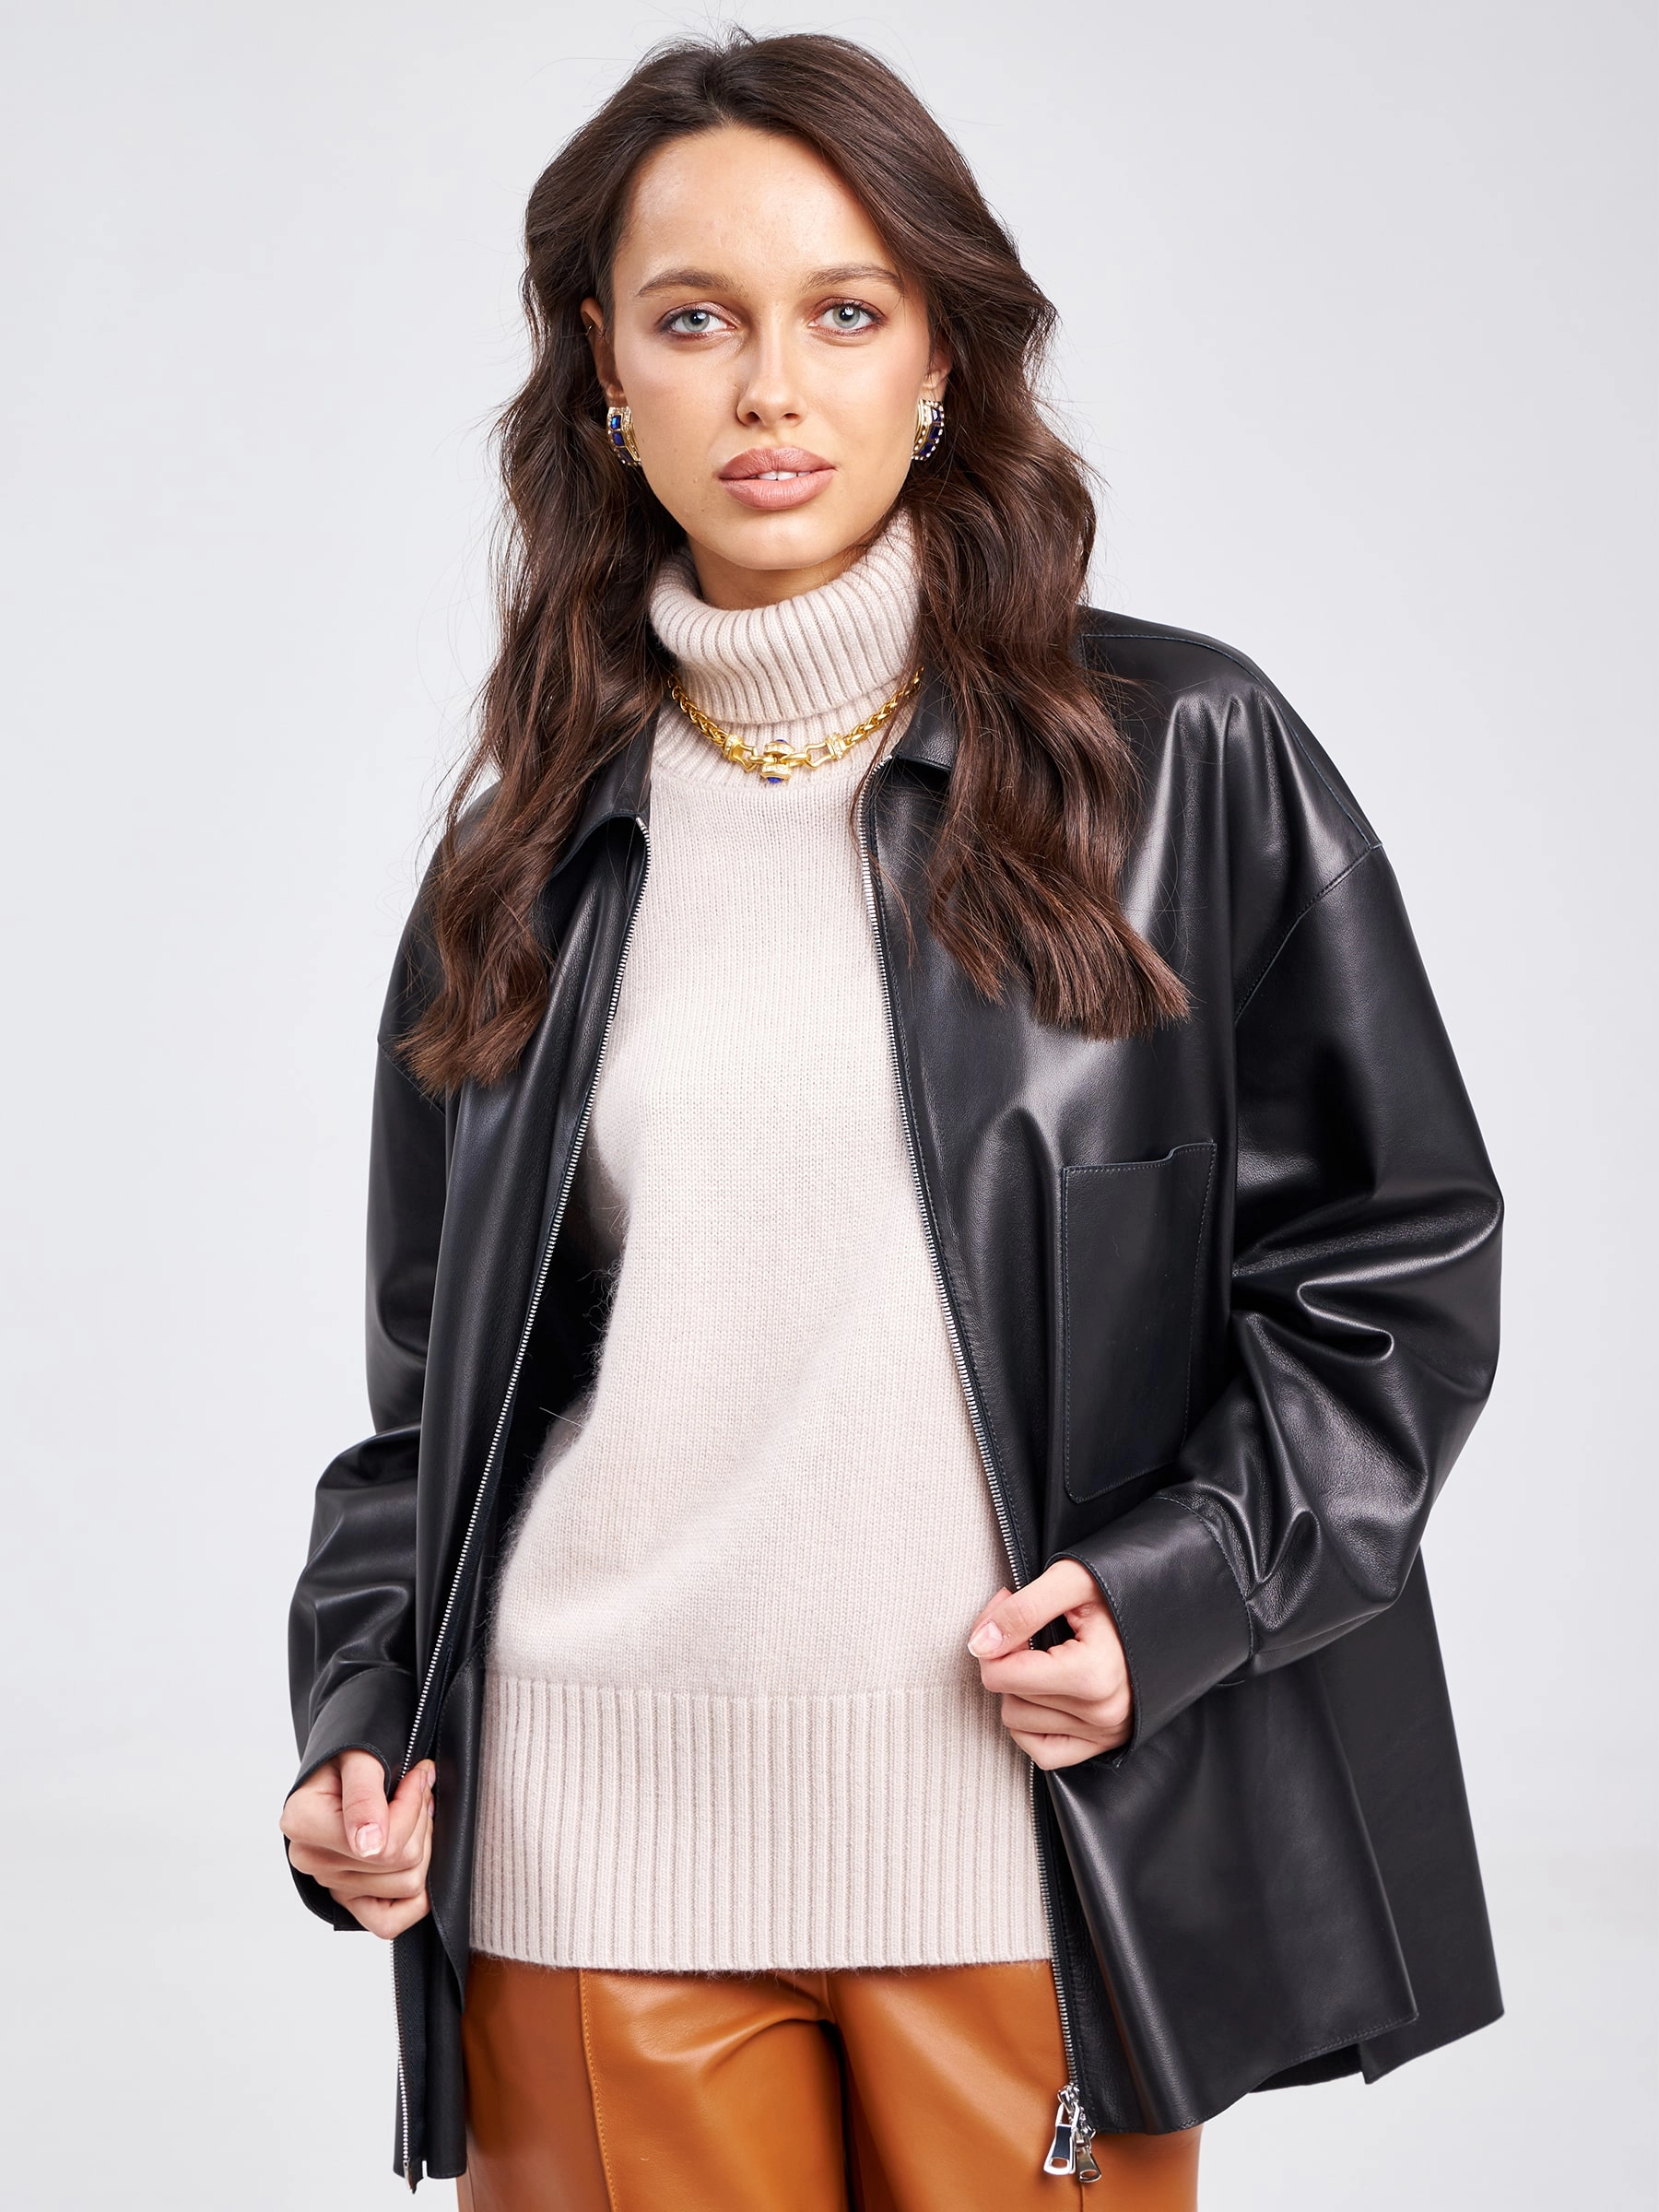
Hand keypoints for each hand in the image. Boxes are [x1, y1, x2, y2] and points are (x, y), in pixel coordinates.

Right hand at [281, 1751, 434, 1937]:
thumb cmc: (350, 1756)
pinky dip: (413, 1894)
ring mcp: (330, 1882)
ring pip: (408, 1886)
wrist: (343, 1762)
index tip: (416, 1774)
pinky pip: (387, 1922)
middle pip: (402, 1864)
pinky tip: (413, 1855)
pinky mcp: (347, 1898)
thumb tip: (368, 1846)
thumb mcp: (359, 1755)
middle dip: (420, 1821)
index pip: (386, 1845)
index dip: (414, 1804)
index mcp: (303, 1823)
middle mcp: (311, 1860)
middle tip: (415, 1790)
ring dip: (422, 1844)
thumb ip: (363, 1795)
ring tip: (411, 1813)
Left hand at [967, 1560, 1132, 1767]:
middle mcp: (1102, 1713)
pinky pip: (1043, 1753)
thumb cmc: (1123, 1586)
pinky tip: (1042, 1691)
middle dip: (1006, 1656)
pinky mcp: (1104, 1744)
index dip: (991, 1635)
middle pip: (1008, 1696)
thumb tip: (980, 1645)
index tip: (1006, 1606)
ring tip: (1041, 1654)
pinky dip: (1030, 1724)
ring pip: (1018, 1722)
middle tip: (1026, 1623)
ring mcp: (1105, 1733)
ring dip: (1018, 1687)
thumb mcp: (1071, 1580)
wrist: (1172, 1607)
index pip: (1001, 1675)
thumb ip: (1021, 1611)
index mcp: (1094, 1674)